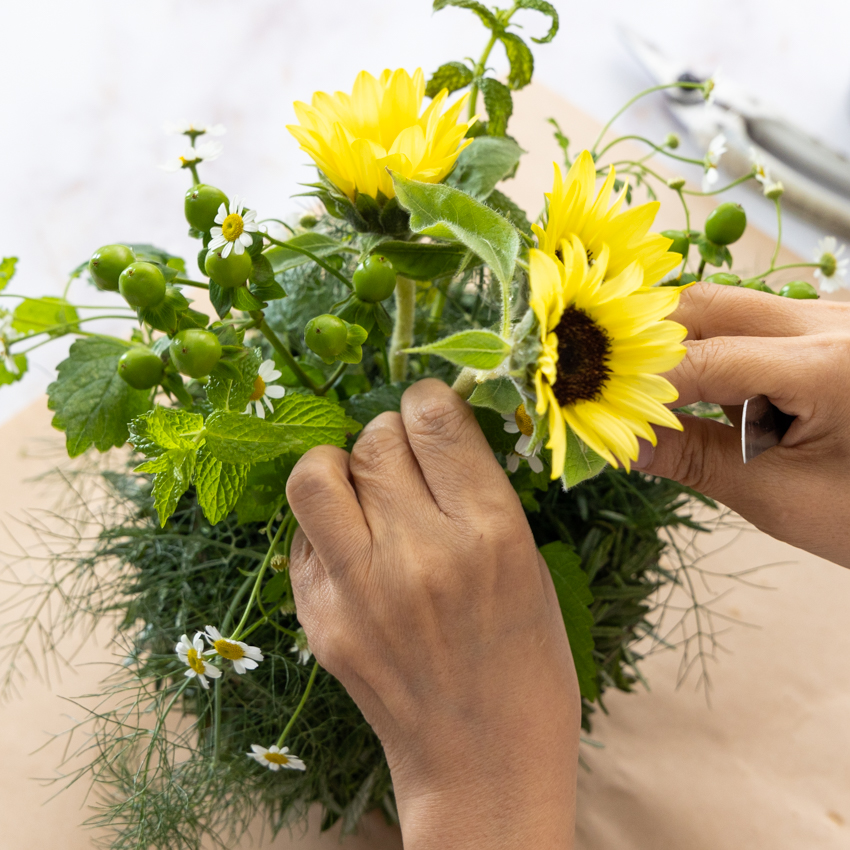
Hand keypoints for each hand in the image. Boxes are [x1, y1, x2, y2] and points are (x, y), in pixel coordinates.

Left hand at [286, 379, 579, 849]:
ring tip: (360, 487)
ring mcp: (360, 591)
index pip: (434, 421)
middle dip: (388, 433)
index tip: (427, 409)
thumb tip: (429, 433)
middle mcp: (419, 555)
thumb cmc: (525, 659)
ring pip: (315, 474)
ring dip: (338, 465)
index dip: (427, 400)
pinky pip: (303, 537)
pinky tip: (354, 548)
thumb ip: (475, 493)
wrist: (483, 759)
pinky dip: (326, 525)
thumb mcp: (526, 562)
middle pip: (373, 440)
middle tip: (401, 458)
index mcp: (489, 534)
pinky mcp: (319, 621)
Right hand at [635, 283, 849, 567]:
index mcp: (831, 364)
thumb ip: (695, 460)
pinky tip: (711, 397)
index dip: (639, 386)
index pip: (703, 361)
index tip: (592, 406)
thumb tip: (622, 443)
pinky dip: (714, 352)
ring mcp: (833, 317)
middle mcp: (832, 321)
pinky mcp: (828, 328)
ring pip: (727, 306)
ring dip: (682, 348)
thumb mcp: (781, 497)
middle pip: (708, 305)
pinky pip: (753, 321)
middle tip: (615, 393)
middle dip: (650, 346)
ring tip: (665, 403)